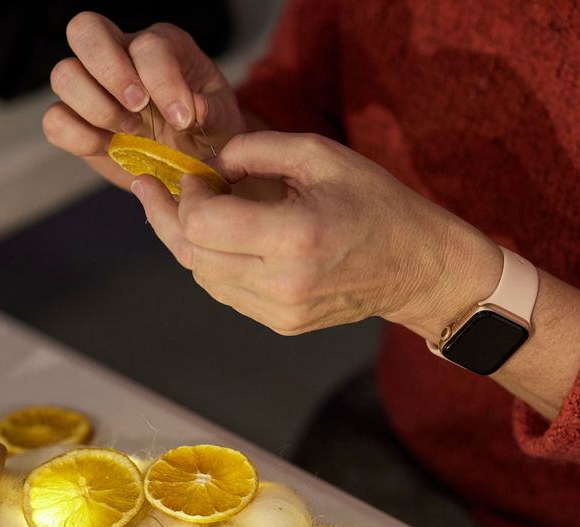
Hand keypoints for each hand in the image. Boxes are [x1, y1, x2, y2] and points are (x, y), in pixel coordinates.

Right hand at [43, 12, 245, 188]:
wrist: (191, 162)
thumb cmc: (207, 130)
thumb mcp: (223, 119)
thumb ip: (212, 111)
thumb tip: (192, 108)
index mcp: (160, 44)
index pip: (147, 45)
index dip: (162, 80)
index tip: (182, 118)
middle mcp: (118, 55)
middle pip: (84, 30)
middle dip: (110, 70)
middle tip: (138, 107)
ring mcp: (90, 86)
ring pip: (62, 75)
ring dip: (96, 108)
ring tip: (131, 132)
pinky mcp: (75, 121)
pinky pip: (54, 120)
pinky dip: (78, 137)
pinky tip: (109, 147)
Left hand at [130, 131, 502, 337]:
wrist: (418, 267)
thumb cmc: (375, 202)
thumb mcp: (321, 155)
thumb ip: (257, 149)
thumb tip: (210, 160)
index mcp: (294, 236)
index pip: (201, 224)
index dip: (184, 196)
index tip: (194, 176)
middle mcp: (281, 282)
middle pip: (192, 254)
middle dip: (172, 218)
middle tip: (160, 190)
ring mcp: (279, 310)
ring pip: (202, 276)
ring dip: (190, 242)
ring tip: (192, 210)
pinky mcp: (280, 324)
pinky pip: (225, 292)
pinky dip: (214, 263)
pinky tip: (222, 238)